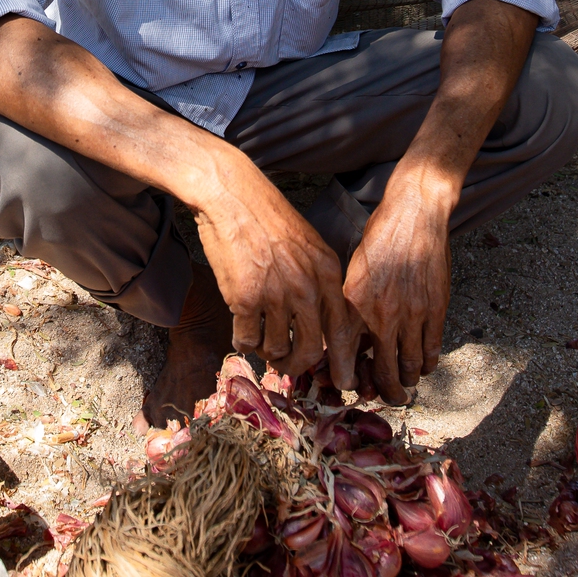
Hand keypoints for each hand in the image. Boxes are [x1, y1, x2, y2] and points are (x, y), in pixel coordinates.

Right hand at [193, 167, 364, 391]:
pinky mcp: (245, 299)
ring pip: (277, 348)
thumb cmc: (267, 218)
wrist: (232, 195)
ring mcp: (277, 294)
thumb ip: (318, 280)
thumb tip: (319, 322)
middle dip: (299, 367)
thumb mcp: (308, 244)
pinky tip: (240, 331)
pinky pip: (247, 340)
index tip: (343, 381)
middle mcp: (307, 287)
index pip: (344, 329)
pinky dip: (243, 341)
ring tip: (260, 341)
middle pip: (312, 349)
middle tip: (287, 368)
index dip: (343, 361)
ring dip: (267, 352)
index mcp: (328, 272)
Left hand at [340, 181, 453, 405]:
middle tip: (381, 395)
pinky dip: (427, 364)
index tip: (350, 386)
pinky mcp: (437, 309)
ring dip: (406, 381)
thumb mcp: (353, 272)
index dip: (348, 378)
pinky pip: (432, 350)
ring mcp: (413, 313)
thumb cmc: (379, 239)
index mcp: (355, 304)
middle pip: (383, 370)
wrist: (415, 214)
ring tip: (402, 384)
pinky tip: (423, 365)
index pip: (347, 356)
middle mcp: (383, 313)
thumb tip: (347, 340)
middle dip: (382, 390)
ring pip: (411, 366)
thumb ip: (350, 307)